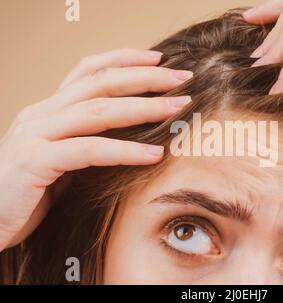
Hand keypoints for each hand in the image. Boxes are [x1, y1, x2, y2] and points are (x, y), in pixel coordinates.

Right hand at [0, 48, 192, 250]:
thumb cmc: (28, 191)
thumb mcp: (61, 157)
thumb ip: (86, 140)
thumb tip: (134, 137)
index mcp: (49, 110)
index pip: (88, 70)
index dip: (124, 59)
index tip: (159, 59)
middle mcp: (41, 114)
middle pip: (100, 83)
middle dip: (145, 77)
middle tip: (182, 78)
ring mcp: (35, 135)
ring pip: (97, 111)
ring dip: (143, 107)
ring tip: (178, 106)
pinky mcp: (34, 163)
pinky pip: (88, 151)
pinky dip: (125, 151)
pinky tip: (155, 154)